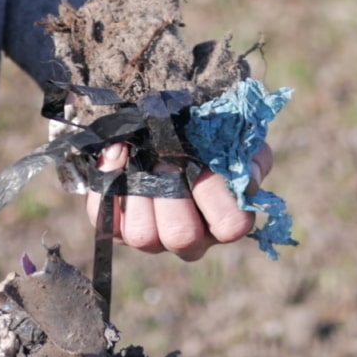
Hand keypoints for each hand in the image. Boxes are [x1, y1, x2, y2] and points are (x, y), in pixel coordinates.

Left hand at [85, 141, 276, 260]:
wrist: (166, 119)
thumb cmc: (208, 133)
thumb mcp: (236, 138)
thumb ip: (250, 155)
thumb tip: (248, 179)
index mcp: (226, 218)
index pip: (231, 225)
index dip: (216, 192)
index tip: (203, 159)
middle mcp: (192, 237)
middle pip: (181, 237)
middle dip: (171, 190)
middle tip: (167, 155)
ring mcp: (154, 237)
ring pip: (143, 236)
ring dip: (139, 189)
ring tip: (141, 155)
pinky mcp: (119, 226)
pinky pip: (107, 220)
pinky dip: (109, 182)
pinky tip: (118, 154)